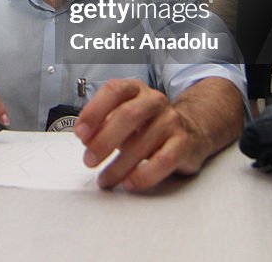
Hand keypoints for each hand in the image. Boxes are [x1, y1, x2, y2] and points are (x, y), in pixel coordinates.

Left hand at [73, 79, 209, 191]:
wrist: (190, 129)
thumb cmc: (147, 124)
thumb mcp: (123, 116)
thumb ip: (103, 123)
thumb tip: (85, 138)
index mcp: (135, 89)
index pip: (113, 91)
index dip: (93, 112)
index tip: (80, 134)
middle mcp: (154, 101)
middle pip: (127, 115)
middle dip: (103, 141)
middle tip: (89, 160)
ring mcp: (171, 121)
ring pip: (142, 142)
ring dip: (118, 165)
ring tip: (105, 179)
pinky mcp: (184, 144)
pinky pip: (163, 161)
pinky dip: (144, 175)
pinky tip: (129, 183)